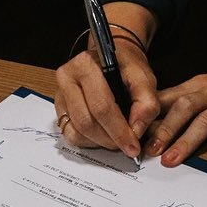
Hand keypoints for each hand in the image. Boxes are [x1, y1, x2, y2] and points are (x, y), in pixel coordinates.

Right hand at [54, 2, 158, 158]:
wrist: (112, 60)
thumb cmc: (127, 67)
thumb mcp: (144, 78)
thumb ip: (146, 103)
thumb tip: (136, 131)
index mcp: (85, 65)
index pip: (101, 106)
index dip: (119, 130)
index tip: (133, 147)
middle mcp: (66, 78)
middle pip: (86, 122)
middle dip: (110, 140)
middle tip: (128, 146)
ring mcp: (60, 95)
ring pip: (77, 132)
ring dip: (100, 142)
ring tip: (118, 139)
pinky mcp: (59, 108)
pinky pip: (71, 135)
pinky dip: (90, 141)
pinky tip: (104, 135)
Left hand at [145, 46, 206, 171]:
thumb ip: (185, 101)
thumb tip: (152, 121)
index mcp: (199, 85)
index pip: (167, 98)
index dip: (146, 115)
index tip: (128, 132)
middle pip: (183, 108)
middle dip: (163, 130)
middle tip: (146, 151)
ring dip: (187, 141)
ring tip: (171, 161)